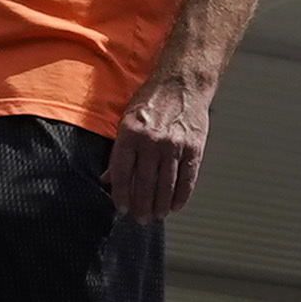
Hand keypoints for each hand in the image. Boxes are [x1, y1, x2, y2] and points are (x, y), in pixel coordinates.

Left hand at [111, 73, 214, 219]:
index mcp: (130, 134)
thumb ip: (118, 150)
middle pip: (144, 183)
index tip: (122, 207)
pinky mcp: (193, 148)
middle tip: (140, 218)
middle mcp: (151, 141)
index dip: (121, 194)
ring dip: (160, 205)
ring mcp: (174, 145)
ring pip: (165, 185)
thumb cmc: (153, 100)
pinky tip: (176, 205)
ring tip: (157, 215)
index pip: (121, 172)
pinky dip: (181, 195)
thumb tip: (108, 177)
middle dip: (141, 206)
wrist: (182, 83)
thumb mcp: (126, 120)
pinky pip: (187, 178)